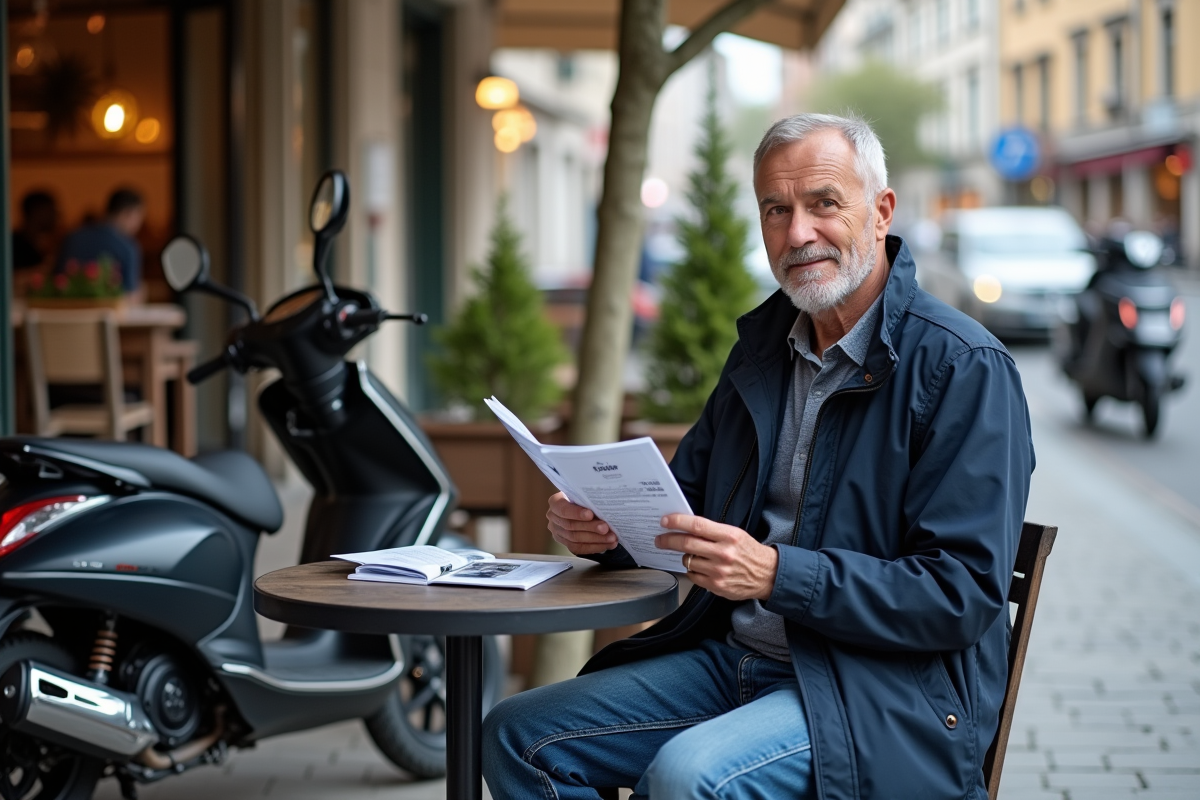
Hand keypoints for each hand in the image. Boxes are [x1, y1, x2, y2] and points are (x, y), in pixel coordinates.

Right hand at [547, 492, 617, 554]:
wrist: (581, 506)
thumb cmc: (584, 497)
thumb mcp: (584, 493)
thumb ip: (589, 499)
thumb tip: (604, 507)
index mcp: (555, 502)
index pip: (563, 509)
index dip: (576, 513)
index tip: (591, 514)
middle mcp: (554, 518)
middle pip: (571, 526)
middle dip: (591, 527)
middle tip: (606, 528)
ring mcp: (558, 532)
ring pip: (575, 539)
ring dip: (596, 539)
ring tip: (611, 538)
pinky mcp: (566, 543)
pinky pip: (579, 548)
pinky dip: (595, 547)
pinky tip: (607, 545)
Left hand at [655, 515, 778, 601]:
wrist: (767, 575)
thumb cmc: (749, 552)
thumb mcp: (735, 534)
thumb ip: (712, 531)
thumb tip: (686, 526)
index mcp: (729, 536)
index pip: (697, 526)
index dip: (677, 522)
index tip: (665, 521)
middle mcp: (723, 553)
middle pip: (686, 544)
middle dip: (668, 540)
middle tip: (659, 539)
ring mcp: (719, 571)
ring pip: (688, 561)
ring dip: (685, 557)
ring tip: (693, 555)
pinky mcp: (716, 586)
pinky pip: (693, 576)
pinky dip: (692, 570)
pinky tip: (701, 567)